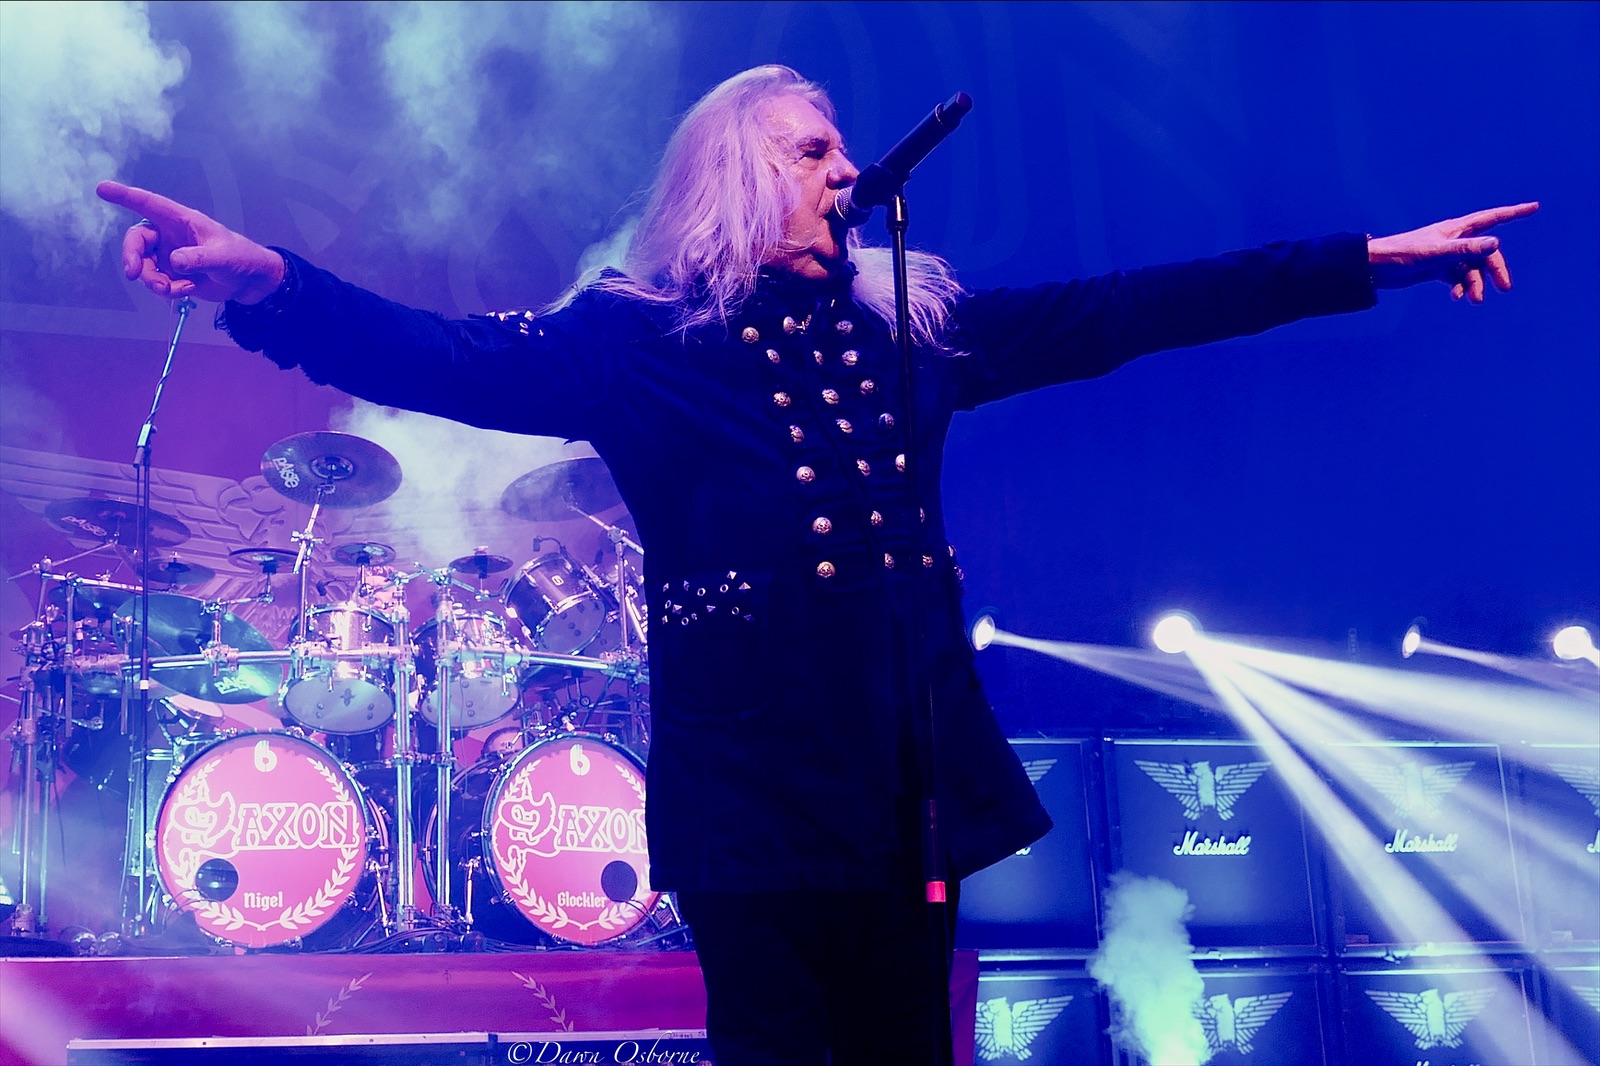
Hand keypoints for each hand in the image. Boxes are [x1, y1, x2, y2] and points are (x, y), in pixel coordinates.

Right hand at [96, 181, 285, 303]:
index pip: (149, 204)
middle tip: (132, 274)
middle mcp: (170, 236)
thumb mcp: (223, 257)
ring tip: (174, 289)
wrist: (252, 283)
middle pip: (136, 241)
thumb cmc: (242, 258)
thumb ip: (199, 259)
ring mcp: (169, 256)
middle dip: (131, 257)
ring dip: (153, 280)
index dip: (125, 196)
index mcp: (181, 220)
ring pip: (143, 266)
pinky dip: (167, 290)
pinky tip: (186, 290)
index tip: (101, 189)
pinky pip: (157, 283)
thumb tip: (174, 261)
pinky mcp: (173, 275)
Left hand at [1367, 202, 1538, 302]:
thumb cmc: (1404, 253)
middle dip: (1495, 270)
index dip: (1514, 212)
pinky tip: (1456, 297)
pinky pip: (1458, 278)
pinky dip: (1461, 287)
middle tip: (1504, 289)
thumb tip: (1496, 244)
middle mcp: (1455, 240)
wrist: (1376, 267)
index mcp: (1457, 229)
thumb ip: (1466, 249)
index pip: (1492, 218)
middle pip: (1485, 253)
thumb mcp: (1437, 253)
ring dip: (1475, 284)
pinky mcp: (1437, 269)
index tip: (1535, 207)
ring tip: (1472, 300)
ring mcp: (1447, 255)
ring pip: (1471, 269)